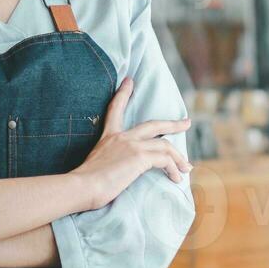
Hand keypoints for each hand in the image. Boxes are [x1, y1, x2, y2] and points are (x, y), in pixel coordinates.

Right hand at [74, 77, 191, 209]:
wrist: (82, 186)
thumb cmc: (84, 183)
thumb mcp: (95, 165)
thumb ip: (108, 162)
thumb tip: (115, 172)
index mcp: (109, 136)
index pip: (115, 110)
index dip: (123, 94)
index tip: (129, 81)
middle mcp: (122, 137)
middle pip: (154, 124)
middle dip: (173, 124)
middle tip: (186, 122)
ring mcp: (132, 145)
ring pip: (166, 146)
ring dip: (178, 158)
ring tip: (186, 168)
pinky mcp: (139, 157)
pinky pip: (165, 160)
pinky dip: (174, 169)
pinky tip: (176, 178)